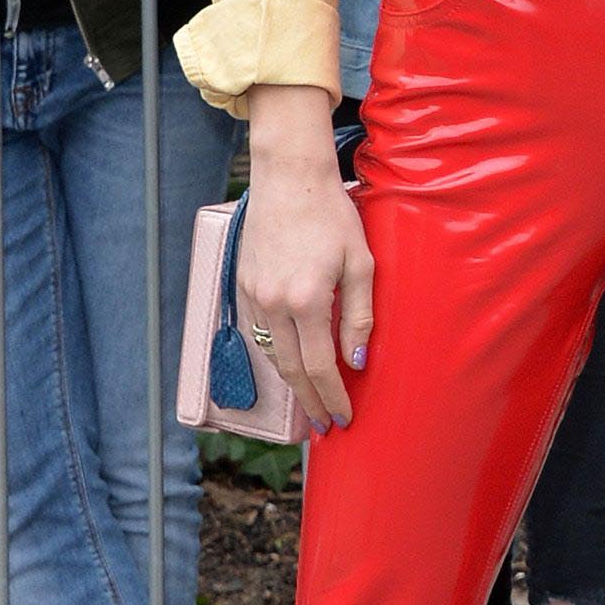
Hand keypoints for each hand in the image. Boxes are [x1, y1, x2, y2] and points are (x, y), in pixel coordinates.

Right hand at [236, 85, 373, 432]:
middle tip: (323, 427)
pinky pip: (260, 331)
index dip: (331, 397)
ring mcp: (254, 294)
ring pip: (272, 353)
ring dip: (292, 383)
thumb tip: (356, 361)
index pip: (320, 366)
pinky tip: (292, 363)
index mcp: (307, 299)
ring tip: (309, 402)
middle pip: (291, 370)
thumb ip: (359, 315)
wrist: (289, 177)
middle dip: (309, 402)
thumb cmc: (332, 214)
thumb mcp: (361, 263)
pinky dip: (276, 353)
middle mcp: (274, 303)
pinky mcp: (243, 284)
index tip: (342, 418)